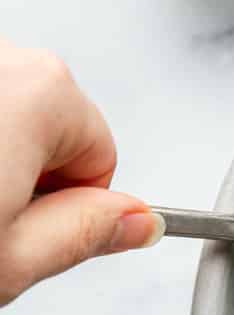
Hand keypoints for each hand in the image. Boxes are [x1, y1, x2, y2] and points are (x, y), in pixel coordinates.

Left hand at [0, 41, 159, 303]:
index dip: (64, 207)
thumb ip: (84, 235)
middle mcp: (1, 53)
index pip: (100, 157)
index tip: (20, 228)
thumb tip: (138, 223)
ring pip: (0, 112)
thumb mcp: (7, 260)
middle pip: (46, 127)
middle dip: (19, 173)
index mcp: (42, 91)